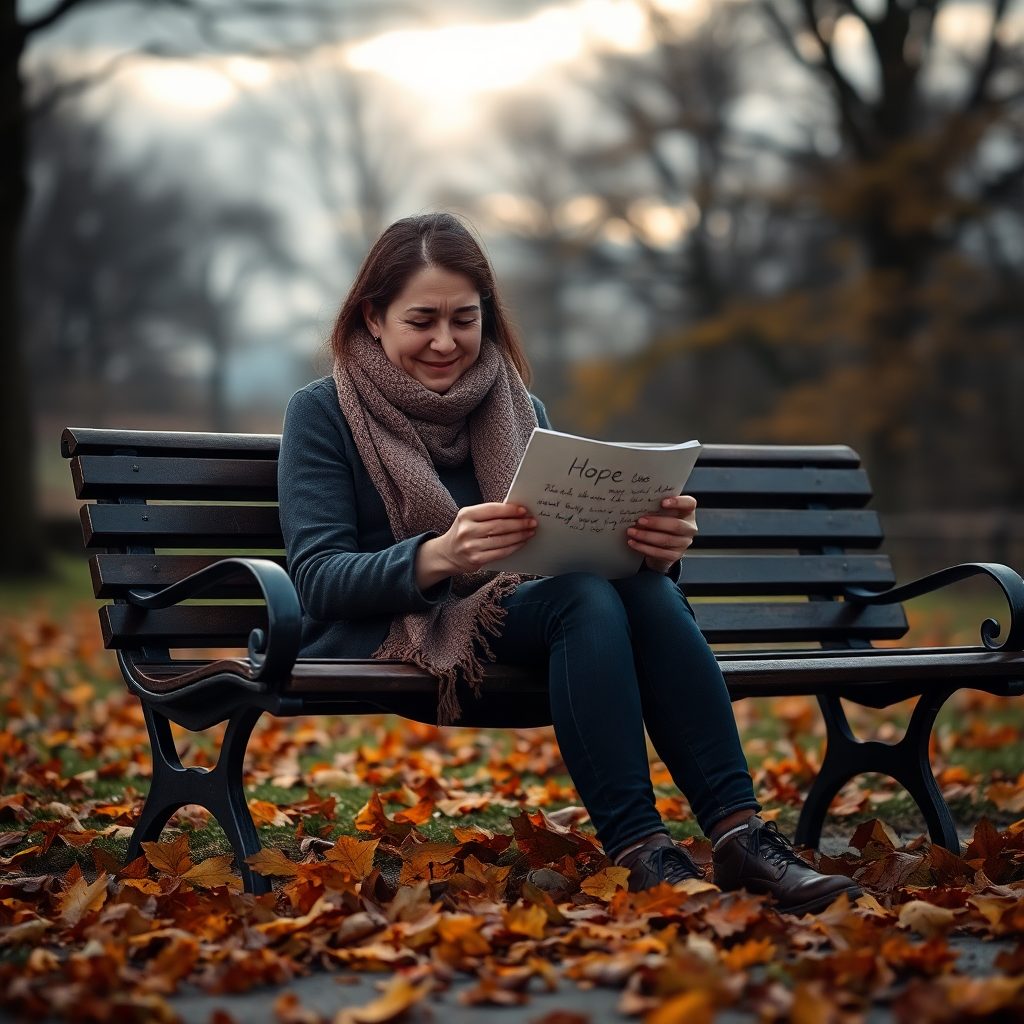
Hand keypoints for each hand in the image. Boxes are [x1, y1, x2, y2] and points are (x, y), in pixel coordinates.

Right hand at [416, 502, 535, 588]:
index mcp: (466, 515)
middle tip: (531, 522)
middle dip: (519, 523)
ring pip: (502, 540)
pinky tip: (521, 543)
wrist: (447, 554)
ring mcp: (471, 546)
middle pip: (499, 525)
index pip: (492, 510)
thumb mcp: (470, 518)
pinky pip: (501, 553)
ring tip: (529, 532)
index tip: (524, 510)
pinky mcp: (476, 560)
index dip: (510, 510)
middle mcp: (467, 530)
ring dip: (519, 536)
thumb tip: (515, 512)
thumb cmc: (464, 532)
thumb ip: (488, 514)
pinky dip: (514, 547)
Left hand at [627, 495, 697, 573]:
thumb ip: (657, 508)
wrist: (665, 547)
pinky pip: (658, 552)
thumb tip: (639, 507)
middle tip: (640, 520)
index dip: (678, 502)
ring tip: (631, 531)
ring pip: (665, 540)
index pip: (689, 504)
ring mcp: (683, 543)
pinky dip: (643, 547)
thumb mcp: (663, 513)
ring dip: (646, 536)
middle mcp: (689, 528)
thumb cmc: (662, 523)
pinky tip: (632, 542)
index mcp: (687, 513)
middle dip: (656, 523)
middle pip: (676, 525)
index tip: (663, 502)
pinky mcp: (674, 556)